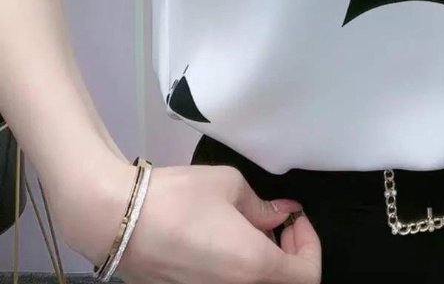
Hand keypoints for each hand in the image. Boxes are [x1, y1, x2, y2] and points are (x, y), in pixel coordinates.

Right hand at [56, 159, 321, 283]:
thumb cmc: (179, 198)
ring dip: (265, 263)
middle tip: (278, 223)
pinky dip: (240, 271)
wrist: (117, 221)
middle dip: (290, 254)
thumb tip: (283, 215)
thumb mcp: (230, 186)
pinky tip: (228, 243)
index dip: (310, 246)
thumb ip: (263, 206)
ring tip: (252, 230)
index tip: (294, 218)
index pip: (307, 276)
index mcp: (253, 267)